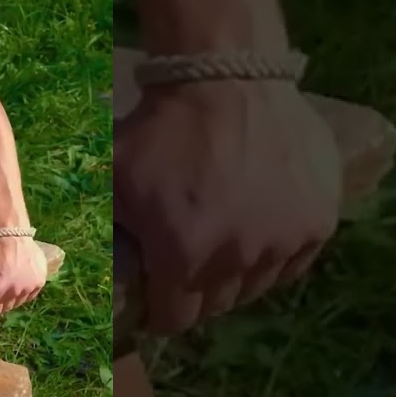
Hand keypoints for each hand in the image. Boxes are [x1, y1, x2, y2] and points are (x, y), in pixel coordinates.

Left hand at [0, 236, 47, 316]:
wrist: (10, 234)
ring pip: (20, 302)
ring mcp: (29, 287)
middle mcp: (15, 293)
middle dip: (0, 302)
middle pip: (7, 308)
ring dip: (14, 296)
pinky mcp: (40, 281)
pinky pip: (32, 293)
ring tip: (8, 283)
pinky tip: (20, 279)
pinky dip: (27, 289)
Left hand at [114, 80, 341, 334]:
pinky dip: (276, 257)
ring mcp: (283, 242)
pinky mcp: (319, 222)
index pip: (175, 319)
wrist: (228, 78)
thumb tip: (76, 266)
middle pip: (216, 304)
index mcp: (182, 256)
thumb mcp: (114, 178)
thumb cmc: (163, 128)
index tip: (159, 297)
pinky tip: (259, 234)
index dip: (162, 312)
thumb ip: (104, 227)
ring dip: (237, 276)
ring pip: (256, 287)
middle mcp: (237, 259)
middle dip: (197, 292)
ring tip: (224, 247)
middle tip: (189, 265)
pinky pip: (295, 263)